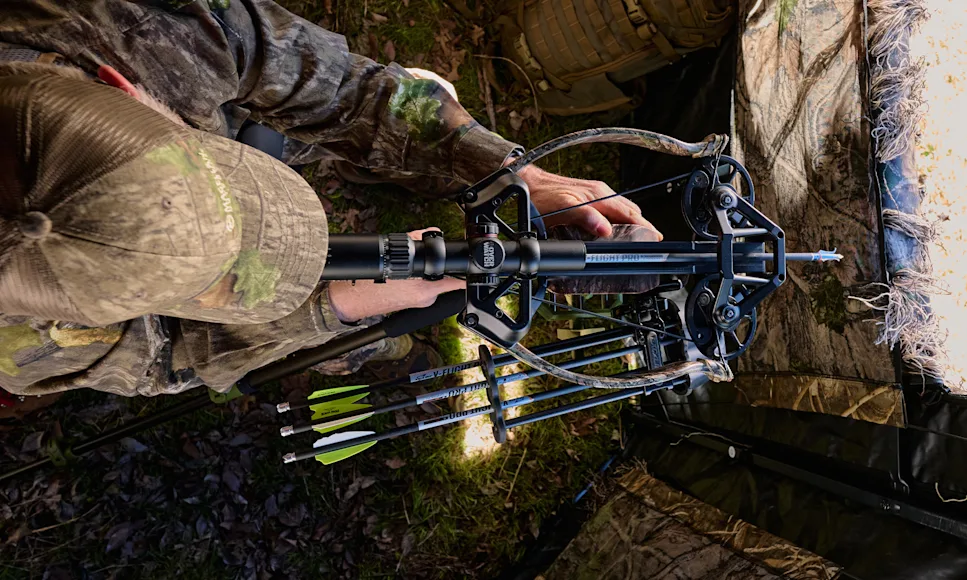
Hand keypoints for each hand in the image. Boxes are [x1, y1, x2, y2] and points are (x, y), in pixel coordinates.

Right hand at [328, 229, 462, 321]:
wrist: (349, 301)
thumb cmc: (366, 281)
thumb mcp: (392, 252)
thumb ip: (415, 240)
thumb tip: (430, 232)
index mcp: (423, 288)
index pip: (457, 282)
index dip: (465, 272)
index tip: (470, 266)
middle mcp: (424, 299)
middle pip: (447, 280)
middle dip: (442, 268)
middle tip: (434, 258)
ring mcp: (419, 305)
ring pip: (436, 285)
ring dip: (430, 275)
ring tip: (413, 268)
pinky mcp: (412, 307)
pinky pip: (425, 291)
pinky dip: (421, 283)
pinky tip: (408, 277)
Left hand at [517, 165, 661, 238]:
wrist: (527, 183)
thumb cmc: (542, 195)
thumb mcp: (563, 208)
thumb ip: (585, 217)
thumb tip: (605, 228)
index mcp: (600, 196)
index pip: (630, 213)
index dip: (644, 227)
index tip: (654, 239)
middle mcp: (600, 193)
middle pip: (630, 211)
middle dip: (642, 226)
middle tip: (649, 243)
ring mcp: (595, 194)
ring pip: (621, 209)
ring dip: (632, 222)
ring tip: (637, 238)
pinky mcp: (588, 197)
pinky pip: (611, 208)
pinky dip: (619, 219)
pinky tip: (614, 228)